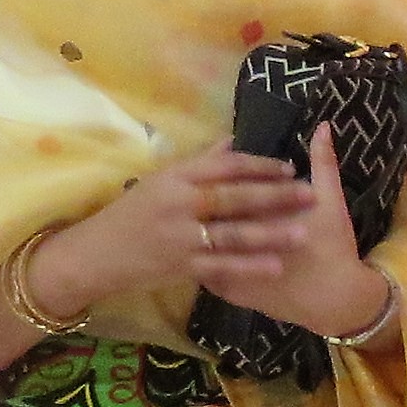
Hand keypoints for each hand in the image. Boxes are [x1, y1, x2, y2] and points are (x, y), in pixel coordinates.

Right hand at [30, 141, 318, 311]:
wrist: (96, 253)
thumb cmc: (131, 213)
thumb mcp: (161, 180)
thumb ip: (200, 163)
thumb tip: (233, 140)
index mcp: (175, 176)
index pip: (224, 166)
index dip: (259, 166)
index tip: (289, 167)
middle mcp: (179, 203)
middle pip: (234, 197)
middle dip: (275, 196)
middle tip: (310, 194)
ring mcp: (180, 236)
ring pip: (233, 233)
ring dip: (270, 233)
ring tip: (302, 231)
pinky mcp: (180, 266)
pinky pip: (222, 266)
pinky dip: (250, 266)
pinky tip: (276, 266)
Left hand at [211, 123, 387, 337]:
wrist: (335, 301)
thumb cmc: (333, 248)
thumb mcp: (331, 201)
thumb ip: (324, 162)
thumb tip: (322, 126)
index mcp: (253, 213)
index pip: (227, 187)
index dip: (224, 175)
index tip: (224, 165)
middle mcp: (233, 240)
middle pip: (207, 214)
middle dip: (200, 201)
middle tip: (201, 190)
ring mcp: (227, 268)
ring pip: (197, 243)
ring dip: (194, 229)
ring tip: (194, 215)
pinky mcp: (228, 291)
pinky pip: (203, 270)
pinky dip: (200, 256)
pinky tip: (199, 245)